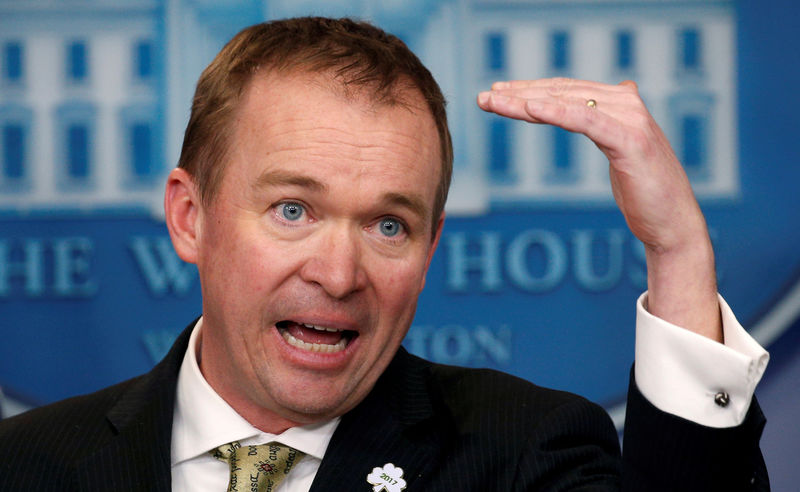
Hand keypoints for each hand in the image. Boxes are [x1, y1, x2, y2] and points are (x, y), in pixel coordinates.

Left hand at [477, 78, 721, 341]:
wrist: (671, 224)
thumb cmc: (644, 192)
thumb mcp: (619, 150)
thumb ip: (605, 125)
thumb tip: (602, 102)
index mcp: (621, 102)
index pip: (566, 90)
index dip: (529, 88)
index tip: (497, 92)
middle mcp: (626, 103)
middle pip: (561, 92)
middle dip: (518, 94)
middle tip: (483, 96)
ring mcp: (630, 119)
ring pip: (566, 102)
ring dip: (525, 101)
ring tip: (493, 101)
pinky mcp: (630, 140)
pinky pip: (585, 120)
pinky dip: (555, 111)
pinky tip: (529, 108)